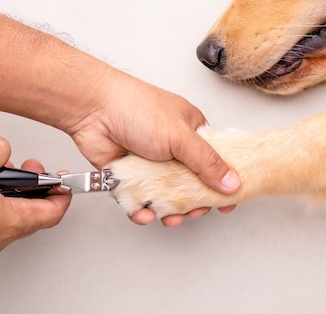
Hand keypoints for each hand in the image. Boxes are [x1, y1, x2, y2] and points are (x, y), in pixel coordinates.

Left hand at [67, 69, 239, 226]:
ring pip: (165, 195)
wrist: (93, 109)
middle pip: (191, 184)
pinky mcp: (129, 176)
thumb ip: (207, 162)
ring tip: (171, 217)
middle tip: (195, 211)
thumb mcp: (181, 136)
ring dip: (169, 210)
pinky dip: (142, 210)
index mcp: (191, 132)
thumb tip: (232, 182)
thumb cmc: (137, 108)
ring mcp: (150, 163)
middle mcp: (172, 148)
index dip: (223, 182)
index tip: (228, 203)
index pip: (215, 161)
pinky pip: (139, 200)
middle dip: (194, 202)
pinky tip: (145, 213)